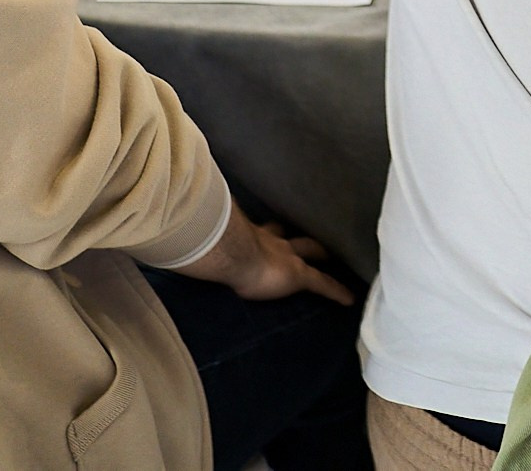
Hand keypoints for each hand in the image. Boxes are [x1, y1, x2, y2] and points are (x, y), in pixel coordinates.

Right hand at [178, 208, 354, 305]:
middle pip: (297, 239)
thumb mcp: (213, 245)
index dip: (276, 233)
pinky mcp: (299, 276)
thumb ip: (205, 242)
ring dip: (323, 258)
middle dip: (308, 241)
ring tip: (336, 263)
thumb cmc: (217, 248)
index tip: (279, 231)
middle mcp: (275, 244)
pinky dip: (337, 291)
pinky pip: (324, 284)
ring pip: (314, 255)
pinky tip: (350, 300)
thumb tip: (179, 238)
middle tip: (320, 244)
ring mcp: (289, 257)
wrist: (232, 253)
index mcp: (255, 238)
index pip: (270, 232)